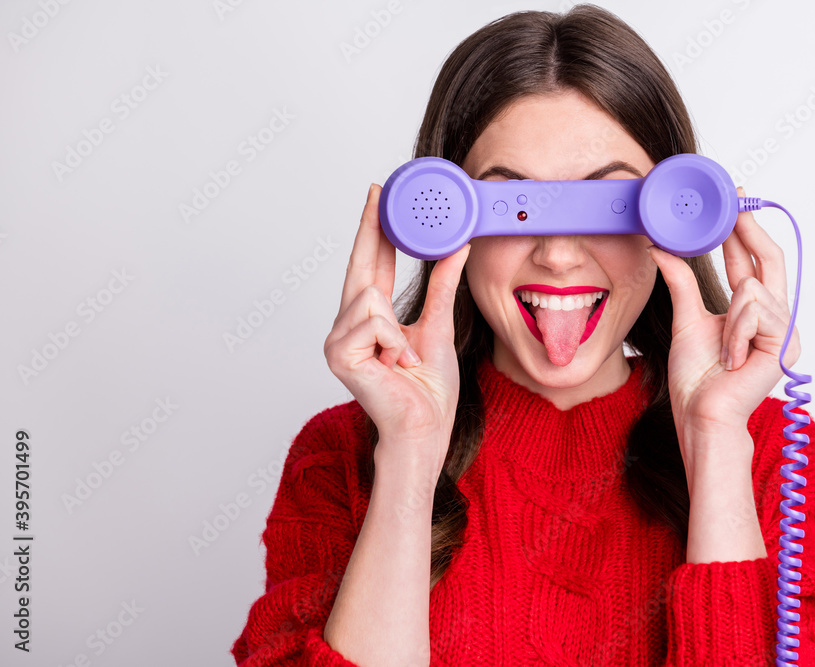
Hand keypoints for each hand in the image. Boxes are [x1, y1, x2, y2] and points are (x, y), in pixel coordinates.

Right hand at [324, 183, 471, 474]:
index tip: (378, 195)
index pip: (371, 263)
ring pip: (370, 296)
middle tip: (378, 191)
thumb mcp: (440, 324)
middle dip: (370, 228)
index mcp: (370, 317)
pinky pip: (373, 322)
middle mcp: (348, 325)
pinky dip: (393, 342)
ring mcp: (338, 340)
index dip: (373, 228)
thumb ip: (442, 284)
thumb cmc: (429, 388)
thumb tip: (457, 246)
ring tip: (403, 357)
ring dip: (398, 328)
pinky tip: (395, 365)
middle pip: (360, 265)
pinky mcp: (339, 355)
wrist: (425, 428)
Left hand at [647, 186, 800, 453]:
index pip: (751, 261)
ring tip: (723, 352)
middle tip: (733, 201)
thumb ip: (681, 282)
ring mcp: (785, 331)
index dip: (742, 229)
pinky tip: (732, 360)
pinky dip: (733, 334)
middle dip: (749, 229)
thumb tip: (662, 247)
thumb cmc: (696, 378)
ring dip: (728, 320)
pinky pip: (754, 311)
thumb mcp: (685, 318)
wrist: (700, 414)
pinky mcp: (785, 344)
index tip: (732, 200)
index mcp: (754, 311)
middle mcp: (775, 317)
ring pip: (753, 288)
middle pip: (770, 259)